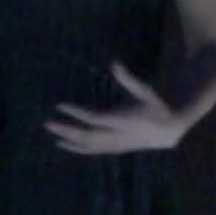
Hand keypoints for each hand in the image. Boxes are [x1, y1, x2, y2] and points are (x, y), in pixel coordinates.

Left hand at [45, 62, 184, 155]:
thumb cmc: (155, 107)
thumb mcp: (145, 91)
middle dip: (66, 130)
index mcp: (122, 120)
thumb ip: (128, 79)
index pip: (93, 118)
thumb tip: (114, 63)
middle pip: (86, 136)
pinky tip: (64, 145)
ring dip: (69, 141)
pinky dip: (77, 149)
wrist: (168, 132)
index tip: (60, 105)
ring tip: (53, 136)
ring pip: (88, 147)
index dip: (76, 113)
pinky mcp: (114, 149)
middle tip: (47, 123)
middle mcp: (116, 135)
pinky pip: (93, 151)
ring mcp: (115, 144)